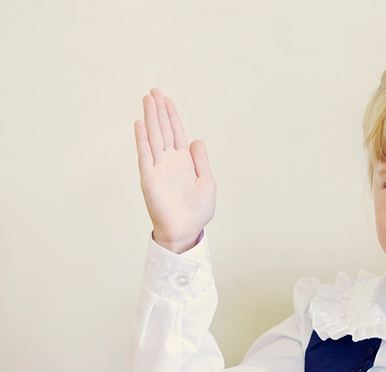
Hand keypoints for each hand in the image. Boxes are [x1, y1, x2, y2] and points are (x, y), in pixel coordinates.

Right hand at [134, 88, 216, 253]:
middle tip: (154, 91)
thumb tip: (196, 140)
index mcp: (184, 162)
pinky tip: (140, 124)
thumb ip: (201, 161)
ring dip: (150, 118)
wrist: (186, 230)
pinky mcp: (149, 177)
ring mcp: (158, 168)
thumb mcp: (207, 182)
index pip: (176, 133)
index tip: (167, 100)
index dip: (172, 116)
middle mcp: (170, 162)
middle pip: (163, 130)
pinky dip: (142, 139)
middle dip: (159, 111)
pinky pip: (145, 155)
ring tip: (147, 99)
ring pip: (154, 137)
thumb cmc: (198, 211)